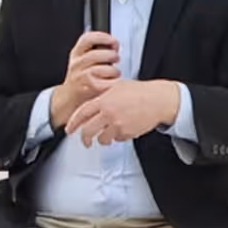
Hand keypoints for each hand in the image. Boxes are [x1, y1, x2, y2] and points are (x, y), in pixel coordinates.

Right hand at [47, 29, 122, 130]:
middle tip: (116, 59)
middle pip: (97, 54)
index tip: (113, 42)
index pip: (87, 39)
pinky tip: (111, 83)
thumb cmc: (80, 80)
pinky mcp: (90, 88)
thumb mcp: (81, 61)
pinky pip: (108, 82)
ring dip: (114, 71)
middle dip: (111, 55)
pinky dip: (114, 82)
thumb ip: (95, 51)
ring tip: (114, 74)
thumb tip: (113, 45)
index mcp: (76, 54)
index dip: (103, 37)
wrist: (68, 101)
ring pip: (104, 68)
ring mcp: (82, 77)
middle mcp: (77, 64)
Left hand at [67, 77, 181, 148]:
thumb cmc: (140, 91)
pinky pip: (117, 139)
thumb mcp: (117, 85)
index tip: (69, 129)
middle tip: (86, 142)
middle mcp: (108, 113)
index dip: (73, 123)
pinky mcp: (127, 133)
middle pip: (88, 131)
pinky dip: (118, 137)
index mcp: (104, 100)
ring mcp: (117, 124)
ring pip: (103, 139)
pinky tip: (124, 128)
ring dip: (103, 139)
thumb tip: (90, 90)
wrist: (158, 100)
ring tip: (108, 135)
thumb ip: (102, 91)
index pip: (82, 113)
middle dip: (85, 139)